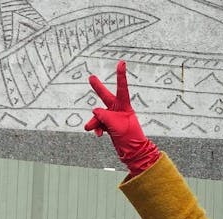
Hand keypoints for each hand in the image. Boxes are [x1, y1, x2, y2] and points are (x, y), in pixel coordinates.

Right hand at [84, 60, 159, 175]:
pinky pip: (99, 124)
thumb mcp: (115, 124)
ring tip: (90, 128)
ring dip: (94, 122)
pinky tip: (99, 135)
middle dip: (98, 88)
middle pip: (106, 97)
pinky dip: (97, 129)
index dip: (121, 75)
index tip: (122, 62)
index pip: (122, 88)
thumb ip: (103, 115)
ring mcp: (114, 118)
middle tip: (90, 77)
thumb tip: (95, 111)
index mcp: (124, 106)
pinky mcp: (110, 126)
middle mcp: (119, 110)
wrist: (132, 152)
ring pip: (98, 116)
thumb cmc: (129, 136)